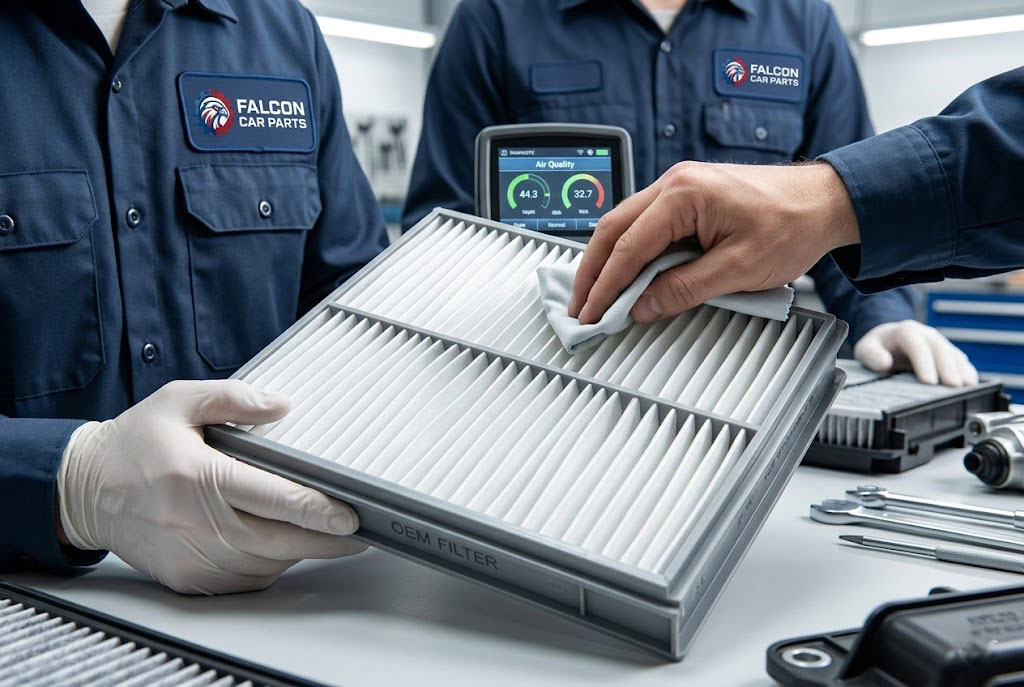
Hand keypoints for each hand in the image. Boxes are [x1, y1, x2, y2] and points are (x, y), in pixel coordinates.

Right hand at [57, 379, 365, 593]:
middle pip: (280, 541)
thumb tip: (282, 406)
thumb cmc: (134, 444)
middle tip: (356, 533)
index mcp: (198, 477)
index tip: (349, 513)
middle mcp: (195, 523)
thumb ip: (234, 398)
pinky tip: (279, 545)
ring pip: (266, 565)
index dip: (319, 510)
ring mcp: (191, 557)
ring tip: (321, 534)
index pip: (273, 498)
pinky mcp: (186, 579)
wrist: (82, 491)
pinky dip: (269, 565)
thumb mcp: (179, 401)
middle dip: (326, 540)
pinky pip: (244, 580)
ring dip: (298, 552)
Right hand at [569, 161, 859, 323]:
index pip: (628, 246)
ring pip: (623, 224)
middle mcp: (674, 183)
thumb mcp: (738, 269)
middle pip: (612, 228)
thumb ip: (684, 289)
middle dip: (592, 271)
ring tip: (596, 294)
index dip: (605, 285)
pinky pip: (644, 223)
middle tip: (580, 306)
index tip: (592, 312)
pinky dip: (628, 250)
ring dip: (607, 260)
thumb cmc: (793, 225)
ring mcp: (678, 186)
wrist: (824, 201)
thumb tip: (643, 307)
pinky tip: (626, 273)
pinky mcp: (687, 196)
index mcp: (684, 195)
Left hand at [854, 321, 977, 386]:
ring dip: (961, 369)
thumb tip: (885, 364)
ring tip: (966, 386)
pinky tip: (971, 383)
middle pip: (939, 348)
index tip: (928, 381)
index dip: (924, 362)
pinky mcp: (947, 353)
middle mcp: (926, 334)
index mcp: (905, 331)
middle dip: (947, 367)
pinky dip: (967, 370)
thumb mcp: (866, 348)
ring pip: (953, 353)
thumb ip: (872, 354)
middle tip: (953, 386)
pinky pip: (960, 360)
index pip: (917, 345)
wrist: (888, 339)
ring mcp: (939, 343)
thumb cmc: (877, 347)